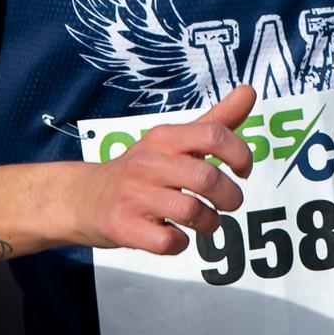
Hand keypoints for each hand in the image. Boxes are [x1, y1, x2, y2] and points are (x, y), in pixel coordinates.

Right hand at [75, 84, 256, 254]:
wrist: (85, 198)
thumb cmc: (142, 170)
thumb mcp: (174, 141)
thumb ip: (216, 121)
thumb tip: (249, 91)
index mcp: (164, 137)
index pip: (214, 135)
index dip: (240, 153)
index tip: (243, 170)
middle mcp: (148, 163)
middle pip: (206, 178)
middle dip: (230, 196)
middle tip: (229, 203)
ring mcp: (133, 195)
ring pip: (191, 211)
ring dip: (210, 222)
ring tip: (206, 221)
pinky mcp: (123, 226)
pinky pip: (167, 241)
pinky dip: (180, 243)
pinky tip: (175, 234)